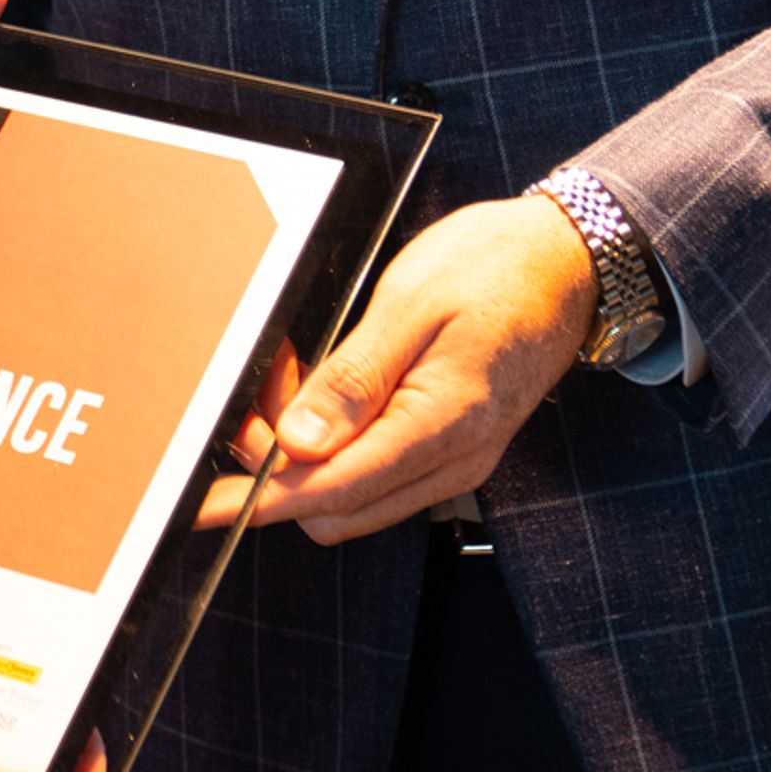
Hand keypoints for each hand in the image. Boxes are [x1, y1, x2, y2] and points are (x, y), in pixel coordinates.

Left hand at [208, 194, 594, 543]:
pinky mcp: (452, 449)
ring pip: (353, 496)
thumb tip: (299, 445)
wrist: (565, 263)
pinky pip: (378, 472)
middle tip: (259, 394)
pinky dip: (338, 444)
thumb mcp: (410, 304)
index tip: (205, 506)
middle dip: (280, 467)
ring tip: (295, 377)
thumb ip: (353, 379)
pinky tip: (327, 390)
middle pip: (334, 508)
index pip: (330, 491)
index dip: (259, 501)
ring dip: (306, 455)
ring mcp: (455, 461)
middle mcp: (452, 461)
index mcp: (441, 426)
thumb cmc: (493, 268)